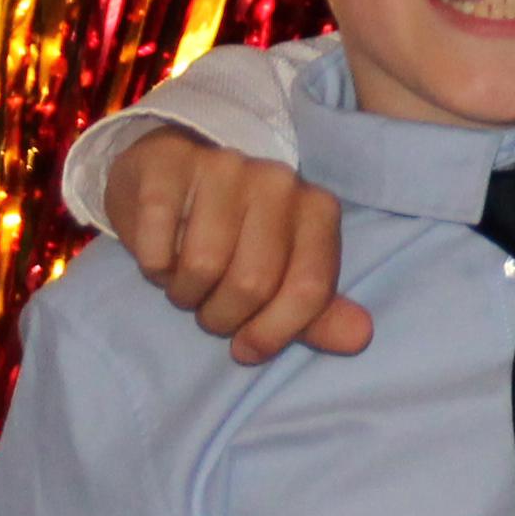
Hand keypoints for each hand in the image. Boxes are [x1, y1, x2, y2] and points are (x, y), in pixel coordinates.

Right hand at [107, 131, 372, 360]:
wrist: (169, 175)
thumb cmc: (232, 236)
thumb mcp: (281, 275)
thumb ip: (319, 313)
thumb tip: (360, 338)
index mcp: (317, 209)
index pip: (309, 289)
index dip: (274, 332)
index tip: (247, 348)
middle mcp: (278, 182)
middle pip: (253, 284)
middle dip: (222, 317)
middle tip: (209, 308)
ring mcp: (223, 168)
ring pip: (203, 266)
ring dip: (185, 294)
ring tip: (185, 282)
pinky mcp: (168, 168)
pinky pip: (158, 246)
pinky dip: (154, 268)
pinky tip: (160, 256)